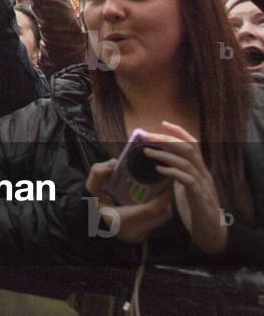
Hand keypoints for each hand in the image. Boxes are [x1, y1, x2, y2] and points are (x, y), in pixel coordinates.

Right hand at [86, 159, 172, 243]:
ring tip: (159, 191)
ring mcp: (139, 236)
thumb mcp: (91, 188)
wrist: (89, 224)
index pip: (152, 209)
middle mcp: (134, 231)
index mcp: (122, 220)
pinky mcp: (142, 236)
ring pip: (162, 219)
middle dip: (166, 199)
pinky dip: (158, 210)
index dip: (163, 195)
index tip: (165, 182)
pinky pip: (157, 222)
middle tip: (163, 184)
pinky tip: (152, 200)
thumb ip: (98, 173)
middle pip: (162, 214)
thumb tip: (114, 163)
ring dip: (164, 204)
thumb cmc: (91, 206)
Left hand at [143, 122, 227, 253]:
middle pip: (188, 148)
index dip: (179, 132)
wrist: (210, 234)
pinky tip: (158, 170)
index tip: (163, 123)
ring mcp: (203, 185)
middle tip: (147, 136)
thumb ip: (177, 176)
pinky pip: (187, 180)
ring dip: (165, 155)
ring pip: (186, 162)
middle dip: (166, 139)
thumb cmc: (196, 210)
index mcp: (200, 170)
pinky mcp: (200, 198)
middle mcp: (203, 174)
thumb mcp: (185, 188)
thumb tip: (161, 164)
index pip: (193, 144)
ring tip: (146, 152)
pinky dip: (172, 172)